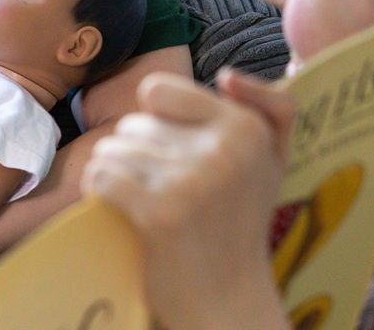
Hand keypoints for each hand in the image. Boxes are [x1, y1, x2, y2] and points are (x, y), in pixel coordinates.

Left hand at [83, 70, 293, 327]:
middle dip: (139, 155)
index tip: (178, 152)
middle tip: (170, 191)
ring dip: (118, 175)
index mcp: (246, 127)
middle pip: (132, 124)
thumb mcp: (272, 159)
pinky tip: (125, 211)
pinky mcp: (158, 211)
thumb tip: (228, 75)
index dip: (157, 121)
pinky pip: (101, 175)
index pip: (157, 90)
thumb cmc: (239, 223)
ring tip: (150, 203)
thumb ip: (270, 107)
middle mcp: (223, 148)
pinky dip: (101, 192)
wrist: (228, 297)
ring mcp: (191, 180)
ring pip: (111, 148)